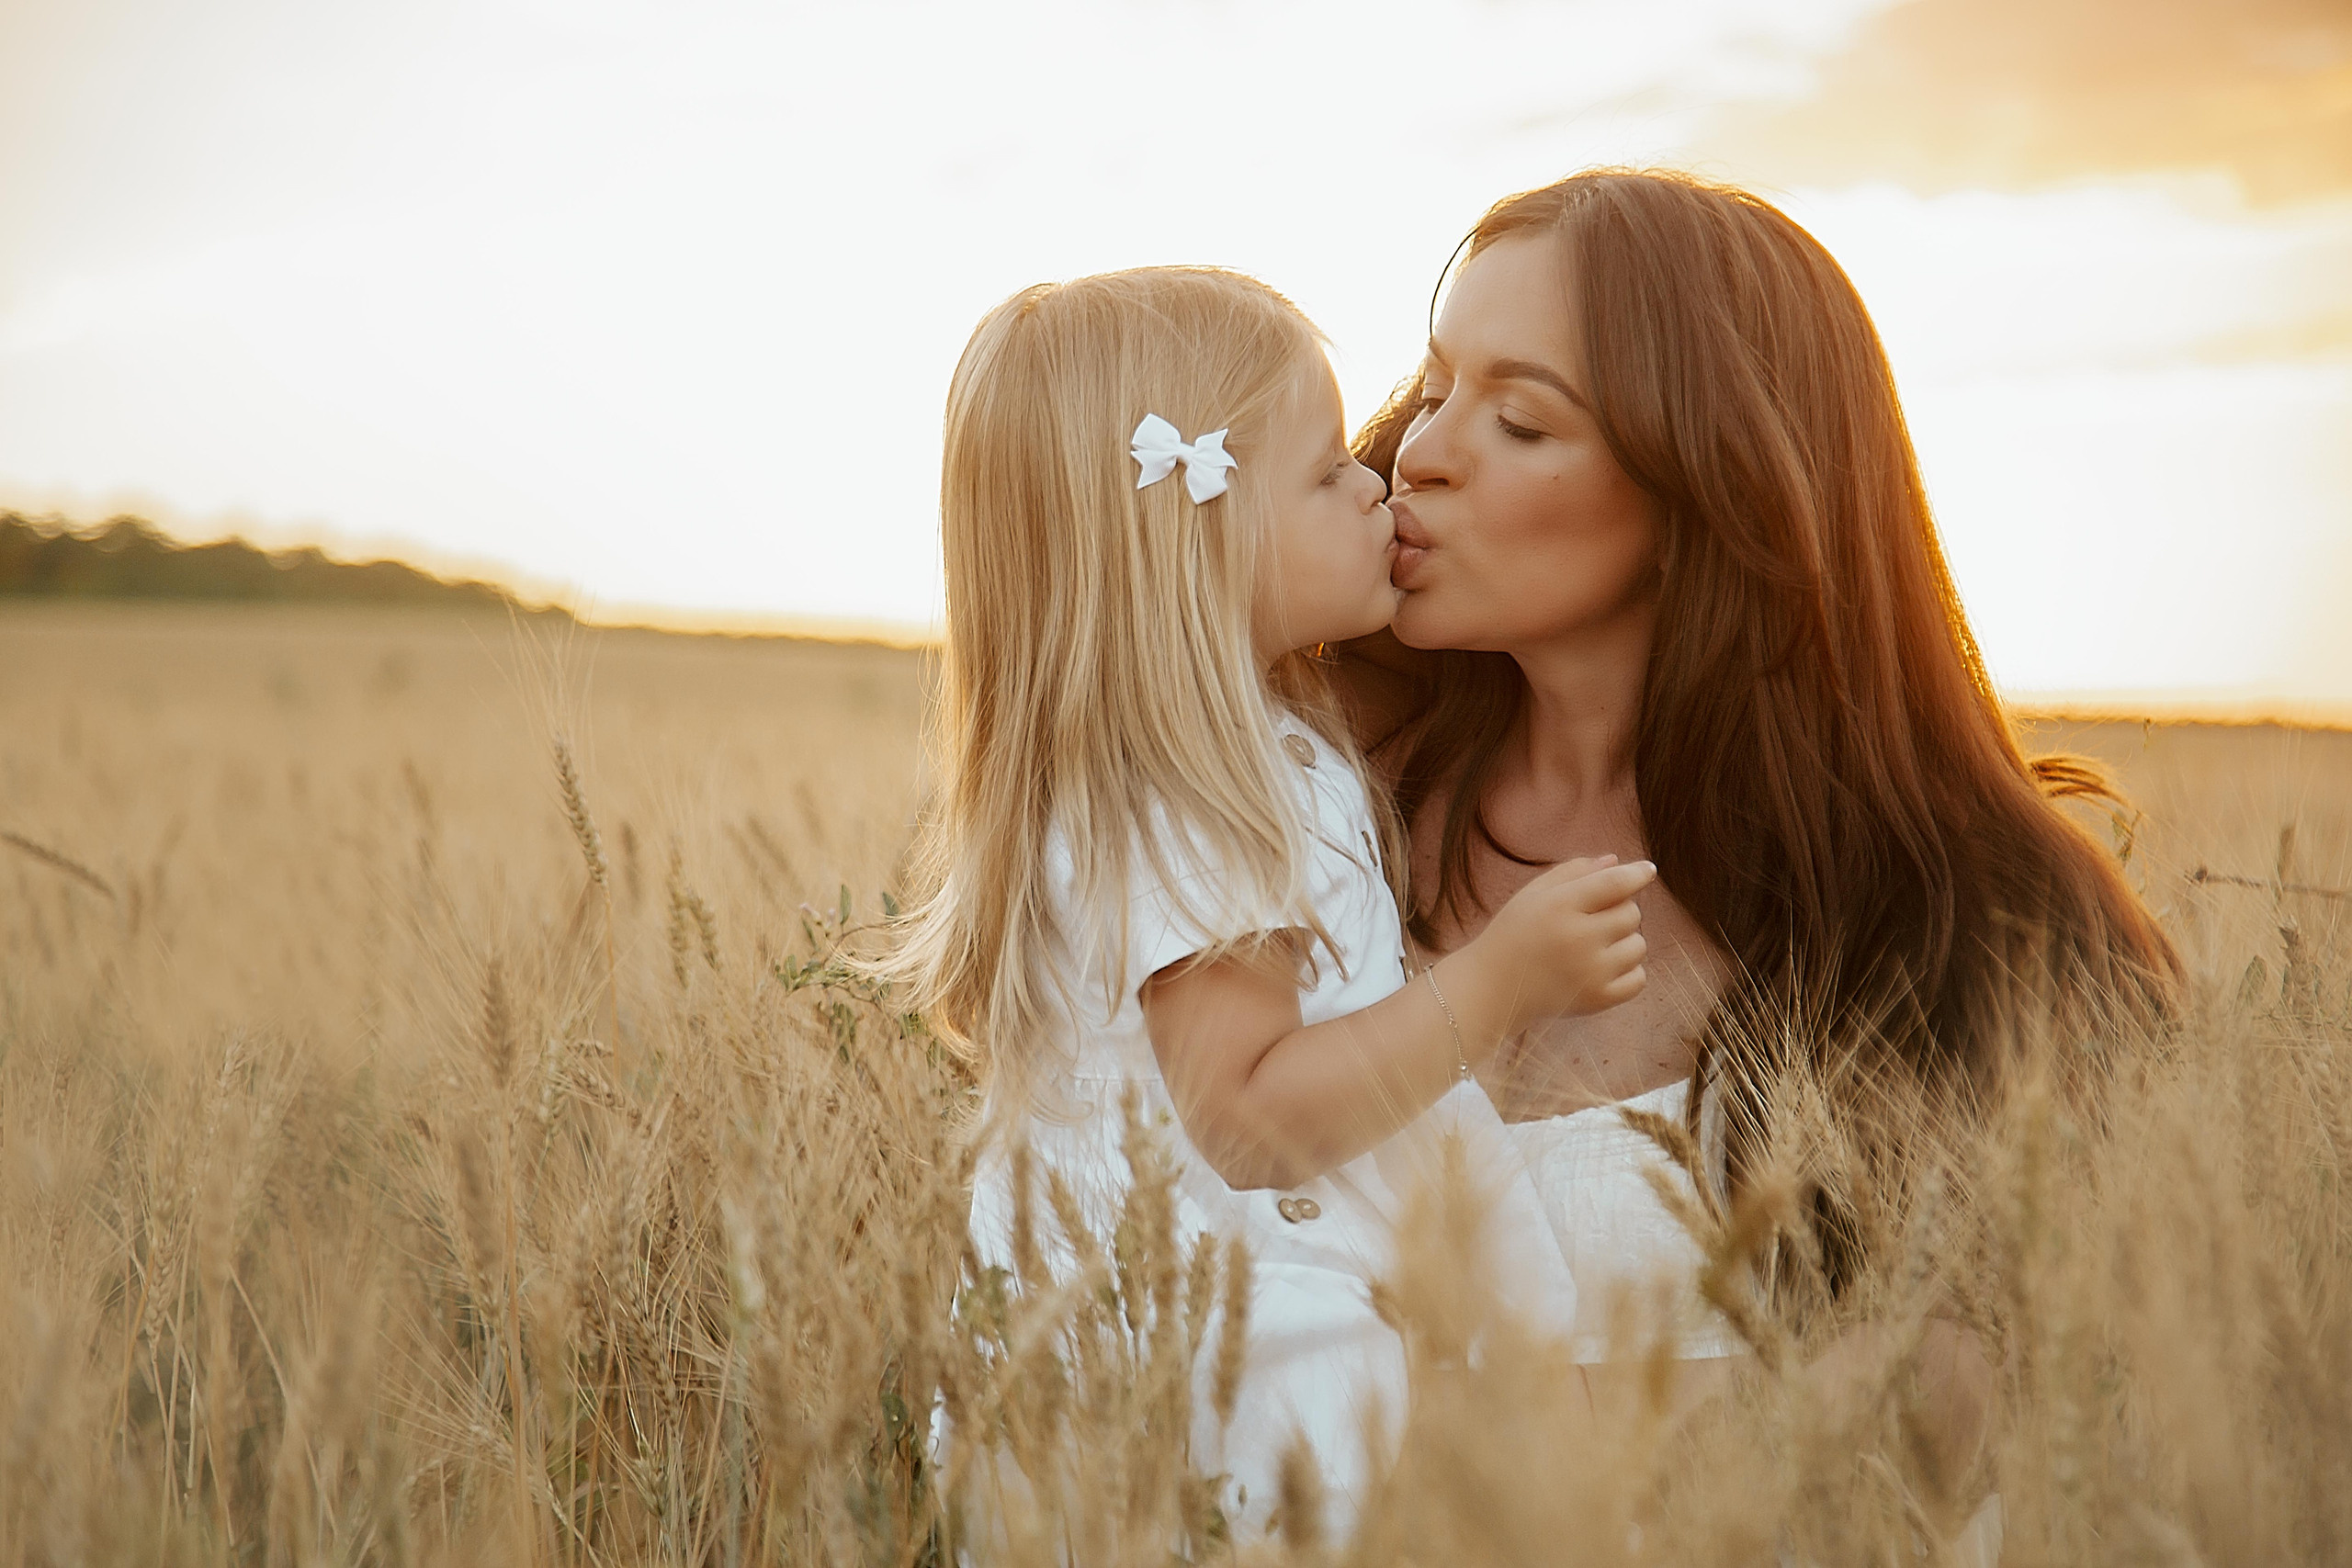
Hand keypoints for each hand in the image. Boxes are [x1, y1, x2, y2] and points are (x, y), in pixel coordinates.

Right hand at [1453, 855, 1653, 1035]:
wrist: (1492, 988)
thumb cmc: (1513, 934)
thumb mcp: (1533, 894)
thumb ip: (1574, 872)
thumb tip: (1618, 861)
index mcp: (1559, 906)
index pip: (1615, 883)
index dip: (1637, 873)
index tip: (1647, 870)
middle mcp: (1578, 939)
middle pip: (1631, 913)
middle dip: (1620, 910)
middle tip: (1594, 918)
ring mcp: (1590, 973)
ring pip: (1638, 945)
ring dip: (1624, 941)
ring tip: (1596, 945)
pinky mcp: (1597, 1000)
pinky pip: (1638, 979)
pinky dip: (1628, 971)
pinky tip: (1604, 967)